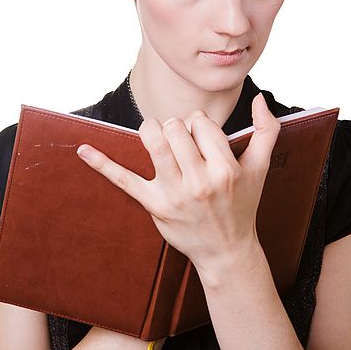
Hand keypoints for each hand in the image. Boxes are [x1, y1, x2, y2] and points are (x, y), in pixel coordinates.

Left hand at [76, 92, 280, 273]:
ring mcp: (175, 194)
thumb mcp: (260, 169)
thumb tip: (258, 99)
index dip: (199, 124)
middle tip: (182, 141)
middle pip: (175, 127)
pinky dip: (102, 164)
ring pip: (153, 142)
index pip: (201, 122)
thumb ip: (267, 131)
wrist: (226, 250)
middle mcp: (200, 181)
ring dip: (151, 130)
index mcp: (226, 168)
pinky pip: (124, 180)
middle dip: (176, 126)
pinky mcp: (154, 205)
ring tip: (157, 135)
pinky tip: (83, 150)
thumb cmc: (243, 205)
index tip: (202, 138)